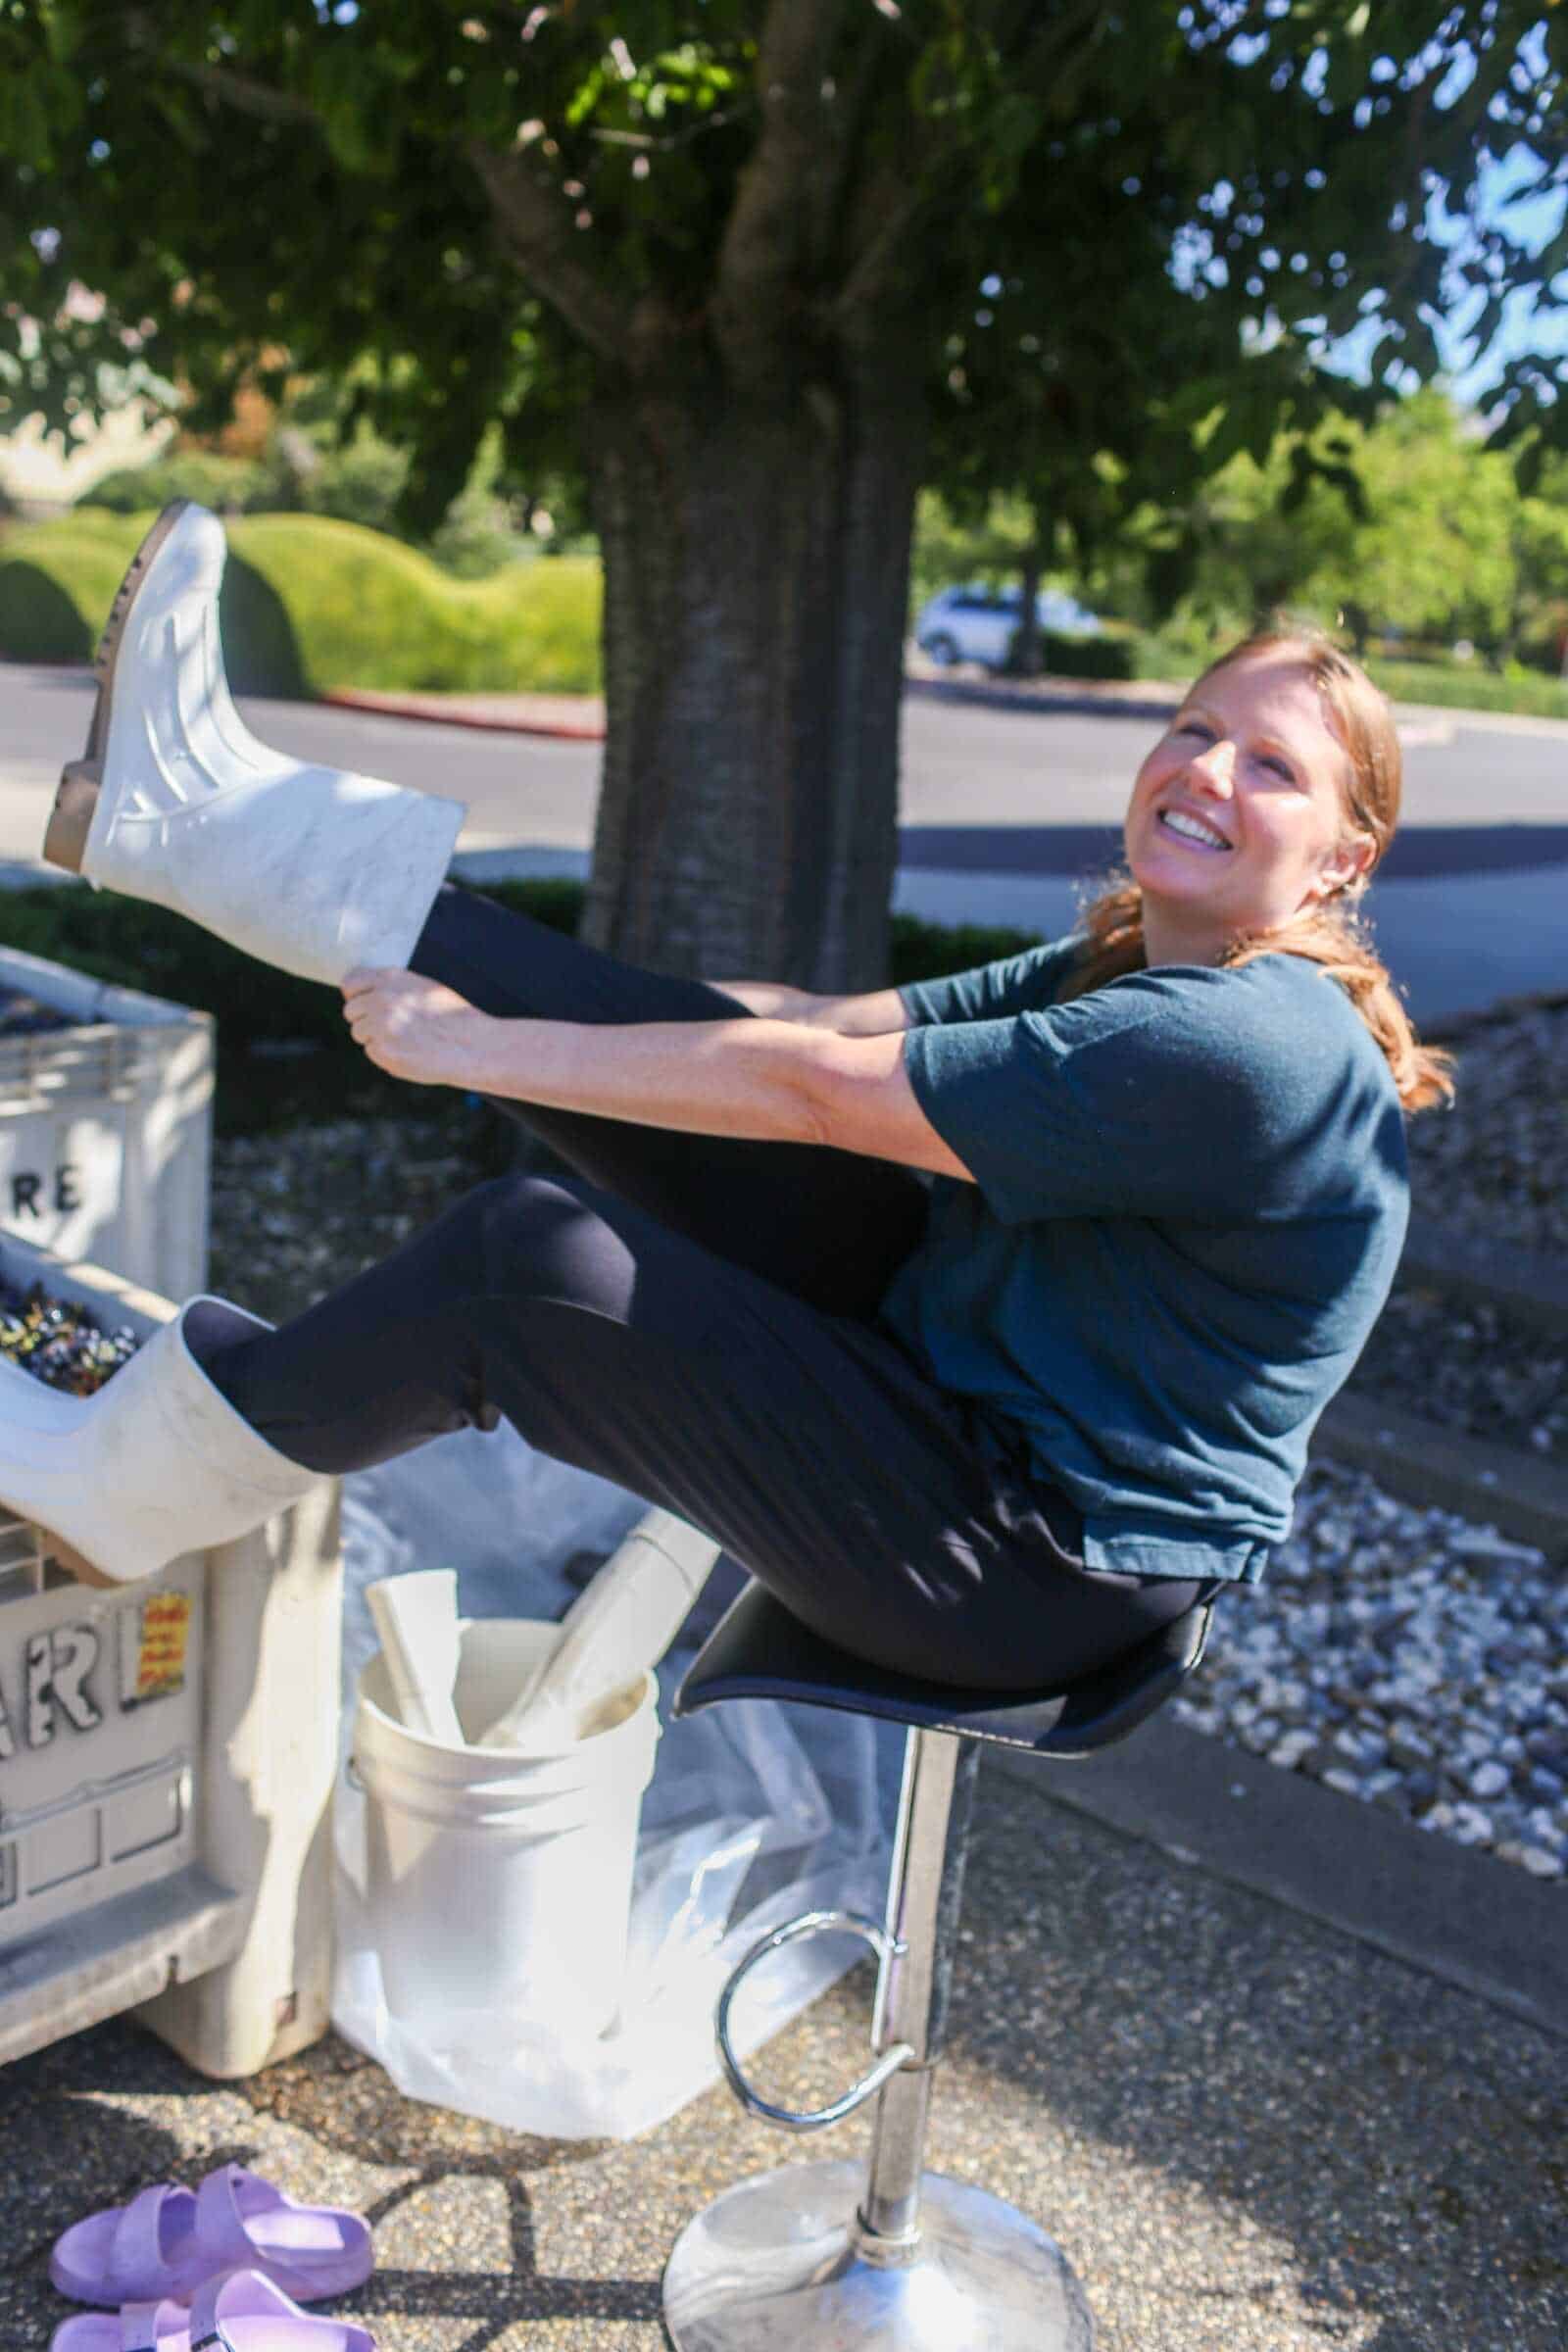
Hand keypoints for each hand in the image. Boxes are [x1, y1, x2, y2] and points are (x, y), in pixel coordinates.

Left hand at [340, 967, 495, 1088]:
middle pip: (350, 1012)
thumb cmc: (453, 1017)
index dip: (356, 996)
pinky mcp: (382, 1051)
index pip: (350, 984)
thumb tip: (367, 995)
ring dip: (375, 1038)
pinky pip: (372, 1052)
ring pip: (359, 1033)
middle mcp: (380, 999)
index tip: (365, 1005)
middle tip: (390, 1027)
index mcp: (390, 979)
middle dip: (365, 1020)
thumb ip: (392, 988)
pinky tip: (409, 1052)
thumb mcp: (423, 987)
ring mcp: (380, 1026)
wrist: (471, 1045)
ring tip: (405, 1039)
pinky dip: (386, 1054)